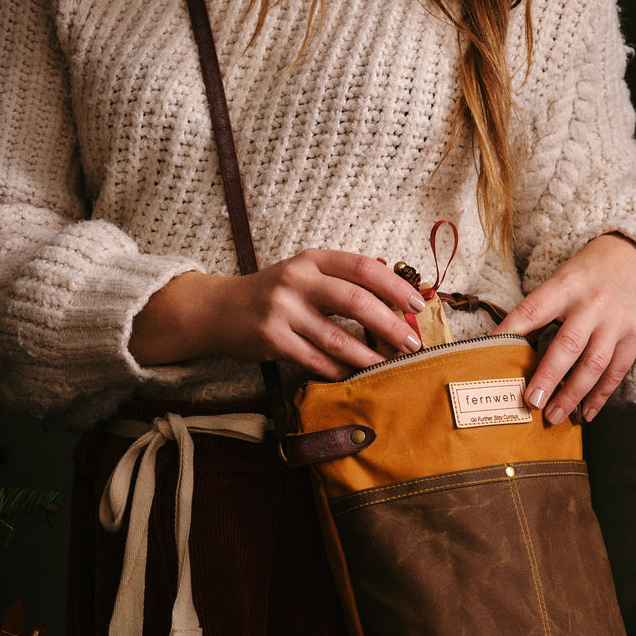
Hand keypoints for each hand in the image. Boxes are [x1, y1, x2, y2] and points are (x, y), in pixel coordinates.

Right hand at [129, 250, 428, 378]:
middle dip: (389, 324)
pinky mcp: (271, 339)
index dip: (394, 286)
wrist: (217, 309)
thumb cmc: (273, 293)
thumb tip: (396, 296)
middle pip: (354, 301)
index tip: (418, 303)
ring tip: (390, 365)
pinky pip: (315, 360)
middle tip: (411, 342)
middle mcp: (296, 279)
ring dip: (369, 355)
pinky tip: (355, 375)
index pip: (363, 267)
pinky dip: (339, 370)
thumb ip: (342, 279)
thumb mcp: (304, 273)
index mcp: (312, 259)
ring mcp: (282, 310)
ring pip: (337, 338)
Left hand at [493, 234, 635, 423]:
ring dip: (573, 394)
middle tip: (530, 403)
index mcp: (566, 285)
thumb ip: (538, 310)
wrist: (634, 255)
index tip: (491, 356)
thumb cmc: (586, 274)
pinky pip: (617, 371)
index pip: (532, 310)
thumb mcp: (560, 280)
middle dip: (548, 377)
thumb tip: (506, 347)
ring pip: (594, 364)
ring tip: (553, 416)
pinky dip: (600, 395)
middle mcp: (593, 303)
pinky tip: (586, 413)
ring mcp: (617, 320)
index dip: (510, 333)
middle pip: (568, 345)